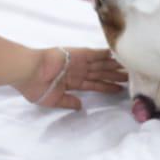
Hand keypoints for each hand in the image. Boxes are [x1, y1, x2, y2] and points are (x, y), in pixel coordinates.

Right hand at [12, 47, 126, 109]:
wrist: (28, 72)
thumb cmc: (35, 87)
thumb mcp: (53, 100)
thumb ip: (68, 102)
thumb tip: (80, 106)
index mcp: (71, 82)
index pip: (94, 84)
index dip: (107, 86)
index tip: (120, 89)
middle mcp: (78, 70)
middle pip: (101, 73)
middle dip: (115, 75)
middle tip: (132, 77)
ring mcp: (79, 61)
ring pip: (102, 64)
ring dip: (115, 66)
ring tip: (130, 68)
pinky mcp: (80, 53)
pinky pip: (97, 54)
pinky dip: (108, 54)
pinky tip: (119, 56)